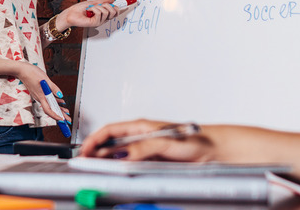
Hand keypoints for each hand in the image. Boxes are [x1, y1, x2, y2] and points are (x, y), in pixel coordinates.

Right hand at [15, 63, 69, 121]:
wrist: (22, 70)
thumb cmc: (31, 73)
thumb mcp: (45, 79)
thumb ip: (53, 88)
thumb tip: (60, 95)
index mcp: (40, 96)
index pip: (48, 110)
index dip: (55, 116)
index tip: (62, 119)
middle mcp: (40, 98)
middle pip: (51, 109)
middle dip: (60, 115)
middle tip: (68, 119)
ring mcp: (39, 96)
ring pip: (50, 105)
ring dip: (58, 109)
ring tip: (66, 112)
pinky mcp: (40, 93)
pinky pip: (48, 99)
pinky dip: (55, 101)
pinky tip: (61, 101)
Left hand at [56, 0, 118, 30]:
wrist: (71, 14)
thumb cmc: (80, 9)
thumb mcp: (94, 2)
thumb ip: (104, 1)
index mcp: (103, 14)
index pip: (116, 11)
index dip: (123, 6)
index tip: (131, 1)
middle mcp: (103, 19)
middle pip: (115, 12)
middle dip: (108, 5)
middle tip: (100, 4)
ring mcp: (100, 21)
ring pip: (107, 11)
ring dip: (98, 7)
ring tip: (91, 9)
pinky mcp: (96, 23)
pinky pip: (100, 13)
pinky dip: (94, 9)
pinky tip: (89, 11)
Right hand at [79, 119, 215, 160]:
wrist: (214, 151)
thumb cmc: (195, 140)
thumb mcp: (166, 143)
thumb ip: (144, 148)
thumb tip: (124, 154)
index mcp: (142, 126)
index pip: (110, 130)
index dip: (95, 140)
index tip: (85, 150)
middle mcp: (141, 136)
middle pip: (112, 144)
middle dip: (97, 152)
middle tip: (87, 164)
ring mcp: (146, 149)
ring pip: (120, 155)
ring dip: (109, 161)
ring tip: (99, 169)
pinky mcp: (152, 160)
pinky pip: (132, 164)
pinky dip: (122, 169)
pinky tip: (119, 174)